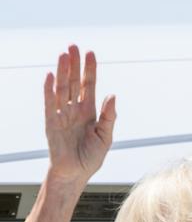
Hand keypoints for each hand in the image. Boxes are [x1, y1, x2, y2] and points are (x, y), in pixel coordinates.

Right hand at [45, 45, 115, 184]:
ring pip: (62, 88)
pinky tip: (51, 76)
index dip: (90, 70)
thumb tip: (112, 96)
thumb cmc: (90, 159)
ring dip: (63, 71)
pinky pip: (50, 103)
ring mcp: (62, 114)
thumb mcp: (105, 138)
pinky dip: (49, 89)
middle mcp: (75, 110)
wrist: (75, 175)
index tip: (90, 53)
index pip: (89, 86)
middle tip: (74, 46)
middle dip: (74, 65)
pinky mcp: (51, 122)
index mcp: (89, 113)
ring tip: (64, 55)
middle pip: (74, 82)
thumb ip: (109, 117)